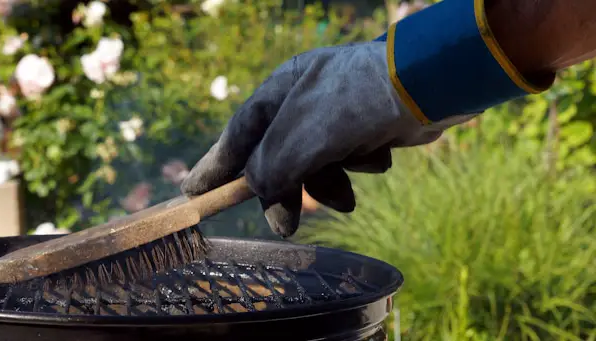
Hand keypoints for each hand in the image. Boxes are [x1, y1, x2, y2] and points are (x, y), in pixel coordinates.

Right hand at [180, 41, 474, 237]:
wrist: (426, 86)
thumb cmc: (351, 105)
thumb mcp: (298, 140)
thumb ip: (268, 169)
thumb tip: (258, 190)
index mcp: (280, 90)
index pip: (238, 133)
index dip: (215, 165)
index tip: (194, 192)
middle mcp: (304, 100)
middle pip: (277, 156)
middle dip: (285, 191)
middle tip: (285, 226)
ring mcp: (336, 113)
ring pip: (314, 163)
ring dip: (328, 184)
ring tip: (346, 199)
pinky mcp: (365, 125)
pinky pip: (346, 158)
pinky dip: (357, 166)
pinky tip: (376, 157)